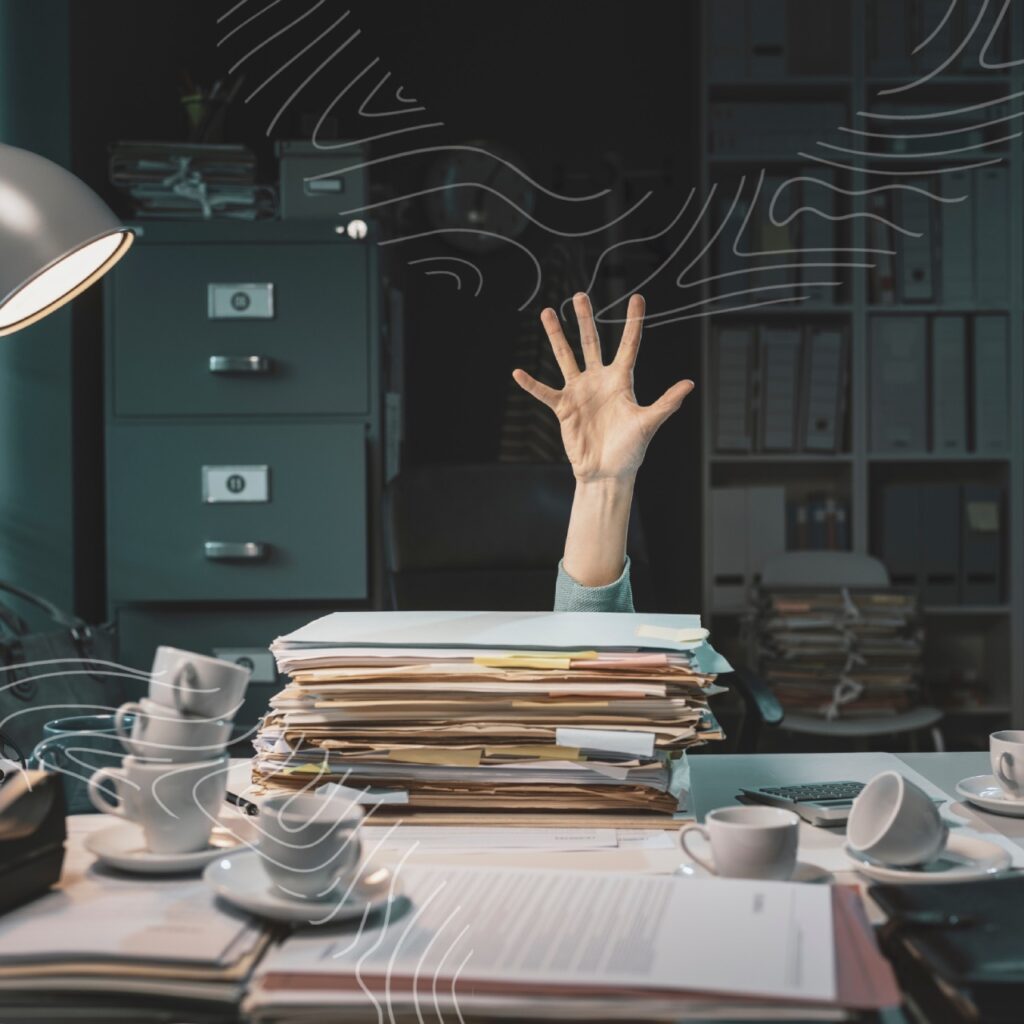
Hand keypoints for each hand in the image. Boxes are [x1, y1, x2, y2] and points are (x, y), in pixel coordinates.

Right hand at [512, 293, 693, 482]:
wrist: (608, 472)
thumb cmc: (631, 449)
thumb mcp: (648, 423)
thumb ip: (666, 403)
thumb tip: (689, 384)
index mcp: (622, 381)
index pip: (629, 345)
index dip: (633, 322)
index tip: (637, 298)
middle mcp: (599, 380)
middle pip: (591, 342)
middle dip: (585, 319)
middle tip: (579, 296)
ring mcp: (579, 392)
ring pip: (565, 357)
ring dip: (555, 336)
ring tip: (546, 313)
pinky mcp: (564, 407)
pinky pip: (544, 392)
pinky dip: (531, 384)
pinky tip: (518, 372)